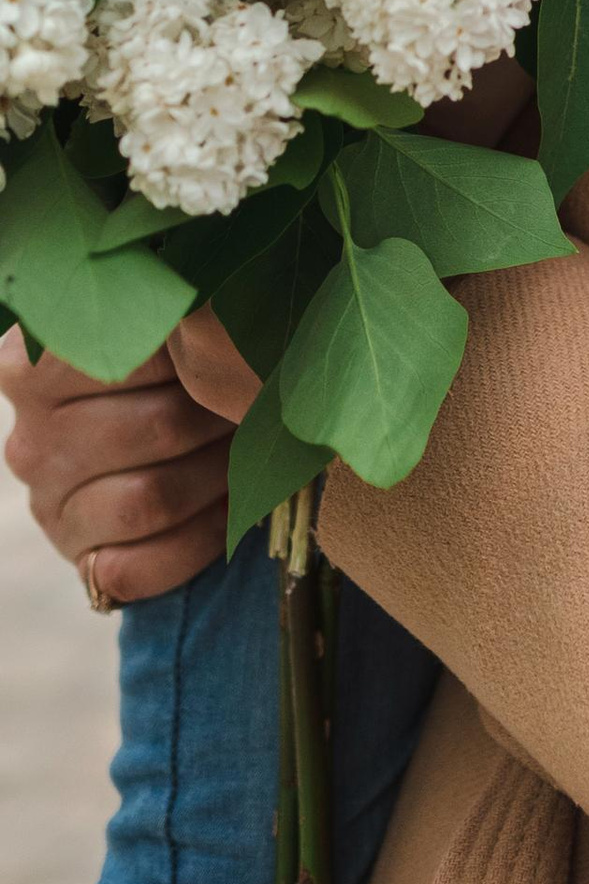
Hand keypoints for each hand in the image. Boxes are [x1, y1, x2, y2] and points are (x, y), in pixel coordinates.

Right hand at [1, 324, 238, 605]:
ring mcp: (48, 504)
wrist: (157, 440)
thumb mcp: (165, 327)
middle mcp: (30, 437)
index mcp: (37, 364)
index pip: (133, 352)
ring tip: (252, 449)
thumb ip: (180, 318)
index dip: (202, 353)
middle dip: (225, 417)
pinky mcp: (79, 559)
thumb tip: (222, 315)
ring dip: (220, 477)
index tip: (237, 348)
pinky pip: (140, 568)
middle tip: (262, 401)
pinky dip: (200, 539)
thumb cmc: (171, 363)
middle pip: (158, 426)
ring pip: (150, 500)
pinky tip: (230, 508)